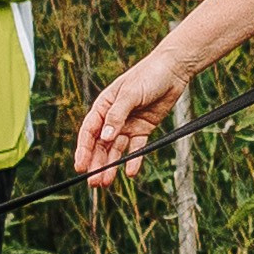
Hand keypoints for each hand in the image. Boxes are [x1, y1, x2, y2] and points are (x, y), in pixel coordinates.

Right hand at [76, 43, 192, 179]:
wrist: (173, 70)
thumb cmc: (148, 75)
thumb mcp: (130, 94)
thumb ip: (117, 115)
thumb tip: (105, 138)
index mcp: (103, 106)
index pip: (89, 131)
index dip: (83, 149)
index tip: (80, 166)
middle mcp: (113, 118)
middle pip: (101, 144)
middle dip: (96, 163)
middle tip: (93, 182)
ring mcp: (128, 125)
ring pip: (116, 150)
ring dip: (111, 166)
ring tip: (106, 183)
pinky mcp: (143, 129)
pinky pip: (136, 148)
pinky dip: (133, 160)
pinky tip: (130, 172)